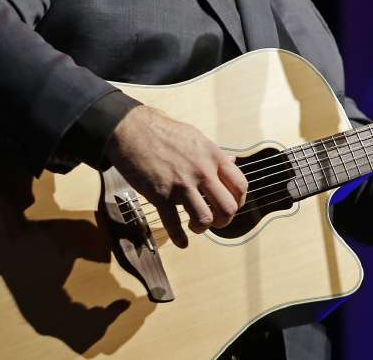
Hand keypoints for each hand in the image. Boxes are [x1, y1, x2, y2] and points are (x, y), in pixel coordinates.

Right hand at [104, 105, 247, 247]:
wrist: (132, 130)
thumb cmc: (164, 132)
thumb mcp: (197, 138)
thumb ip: (214, 154)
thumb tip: (232, 161)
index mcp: (213, 156)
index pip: (240, 185)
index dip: (239, 201)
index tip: (231, 205)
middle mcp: (202, 172)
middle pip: (228, 207)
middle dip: (224, 220)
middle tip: (216, 220)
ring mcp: (181, 185)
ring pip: (205, 219)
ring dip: (202, 228)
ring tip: (196, 225)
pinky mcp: (160, 195)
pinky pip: (173, 224)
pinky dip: (179, 238)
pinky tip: (182, 242)